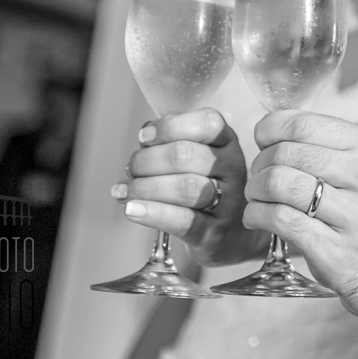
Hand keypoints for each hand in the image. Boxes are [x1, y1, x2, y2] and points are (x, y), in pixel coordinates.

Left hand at [114, 108, 266, 265]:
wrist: (232, 235)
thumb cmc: (206, 187)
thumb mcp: (198, 158)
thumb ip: (172, 141)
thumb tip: (145, 137)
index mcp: (227, 142)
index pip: (207, 123)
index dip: (170, 127)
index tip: (143, 137)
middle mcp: (232, 168)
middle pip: (185, 155)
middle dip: (146, 161)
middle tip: (130, 170)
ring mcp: (228, 202)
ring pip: (184, 187)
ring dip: (144, 187)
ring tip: (124, 192)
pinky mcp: (215, 233)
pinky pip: (183, 220)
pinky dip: (153, 213)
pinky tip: (132, 209)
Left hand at [247, 109, 357, 329]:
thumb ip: (335, 148)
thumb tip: (277, 130)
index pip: (305, 123)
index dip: (271, 129)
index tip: (263, 140)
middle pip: (287, 153)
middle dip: (260, 164)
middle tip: (259, 178)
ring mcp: (354, 216)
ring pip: (279, 184)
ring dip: (255, 190)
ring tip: (257, 199)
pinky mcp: (336, 252)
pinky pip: (280, 220)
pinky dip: (258, 216)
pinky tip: (258, 219)